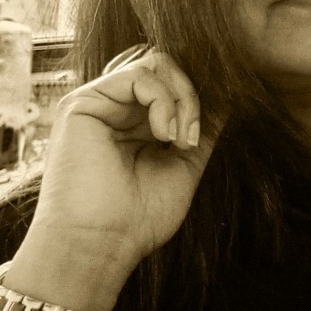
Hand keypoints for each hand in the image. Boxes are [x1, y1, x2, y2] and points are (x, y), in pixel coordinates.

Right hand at [18, 48, 217, 291]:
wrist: (99, 247)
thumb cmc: (137, 219)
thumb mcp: (184, 166)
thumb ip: (202, 129)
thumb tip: (228, 97)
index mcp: (135, 122)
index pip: (171, 81)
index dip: (195, 96)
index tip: (202, 134)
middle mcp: (116, 108)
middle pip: (166, 65)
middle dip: (191, 94)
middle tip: (190, 138)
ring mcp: (99, 102)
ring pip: (156, 62)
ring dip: (182, 97)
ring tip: (178, 139)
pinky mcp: (83, 102)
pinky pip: (139, 74)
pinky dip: (163, 99)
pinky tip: (162, 134)